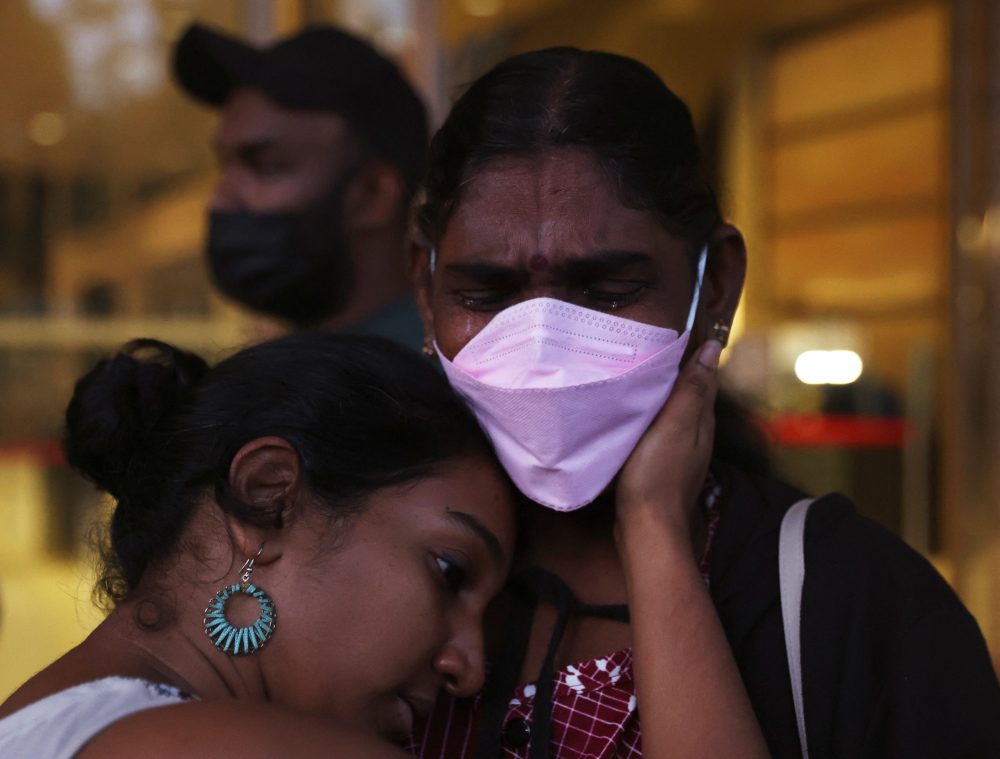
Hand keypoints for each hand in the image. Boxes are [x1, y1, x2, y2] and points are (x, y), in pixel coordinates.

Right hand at [615, 339, 720, 536]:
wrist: (645, 527)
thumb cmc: (658, 474)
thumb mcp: (675, 425)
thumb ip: (692, 388)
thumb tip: (713, 347)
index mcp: (701, 421)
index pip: (704, 378)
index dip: (695, 355)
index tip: (677, 333)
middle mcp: (696, 436)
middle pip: (691, 395)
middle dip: (678, 372)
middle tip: (653, 349)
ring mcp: (680, 454)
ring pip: (676, 414)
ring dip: (664, 396)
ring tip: (642, 376)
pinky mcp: (662, 467)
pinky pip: (661, 432)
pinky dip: (652, 418)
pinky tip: (636, 417)